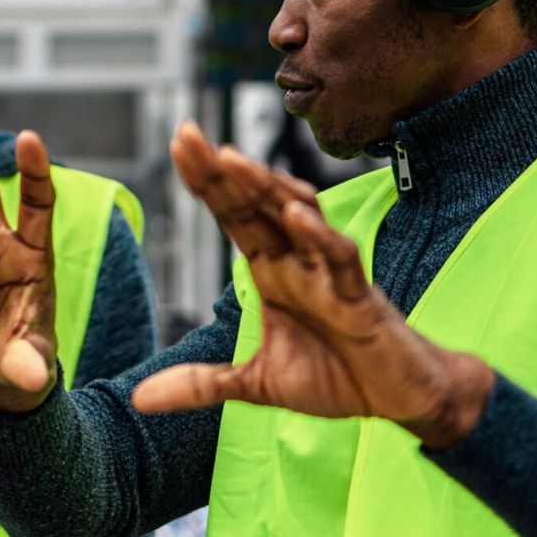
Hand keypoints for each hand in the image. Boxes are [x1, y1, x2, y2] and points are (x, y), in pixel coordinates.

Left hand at [131, 121, 492, 447]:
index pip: (234, 216)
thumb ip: (201, 384)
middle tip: (187, 135)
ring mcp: (330, 275)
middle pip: (257, 205)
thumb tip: (139, 398)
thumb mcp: (256, 385)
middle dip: (223, 171)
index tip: (178, 142)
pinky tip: (294, 215)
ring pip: (298, 216)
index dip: (207, 183)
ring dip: (266, 188)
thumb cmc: (336, 377)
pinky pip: (340, 258)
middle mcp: (298, 262)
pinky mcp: (360, 298)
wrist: (397, 400)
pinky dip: (319, 236)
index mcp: (272, 272)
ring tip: (230, 160)